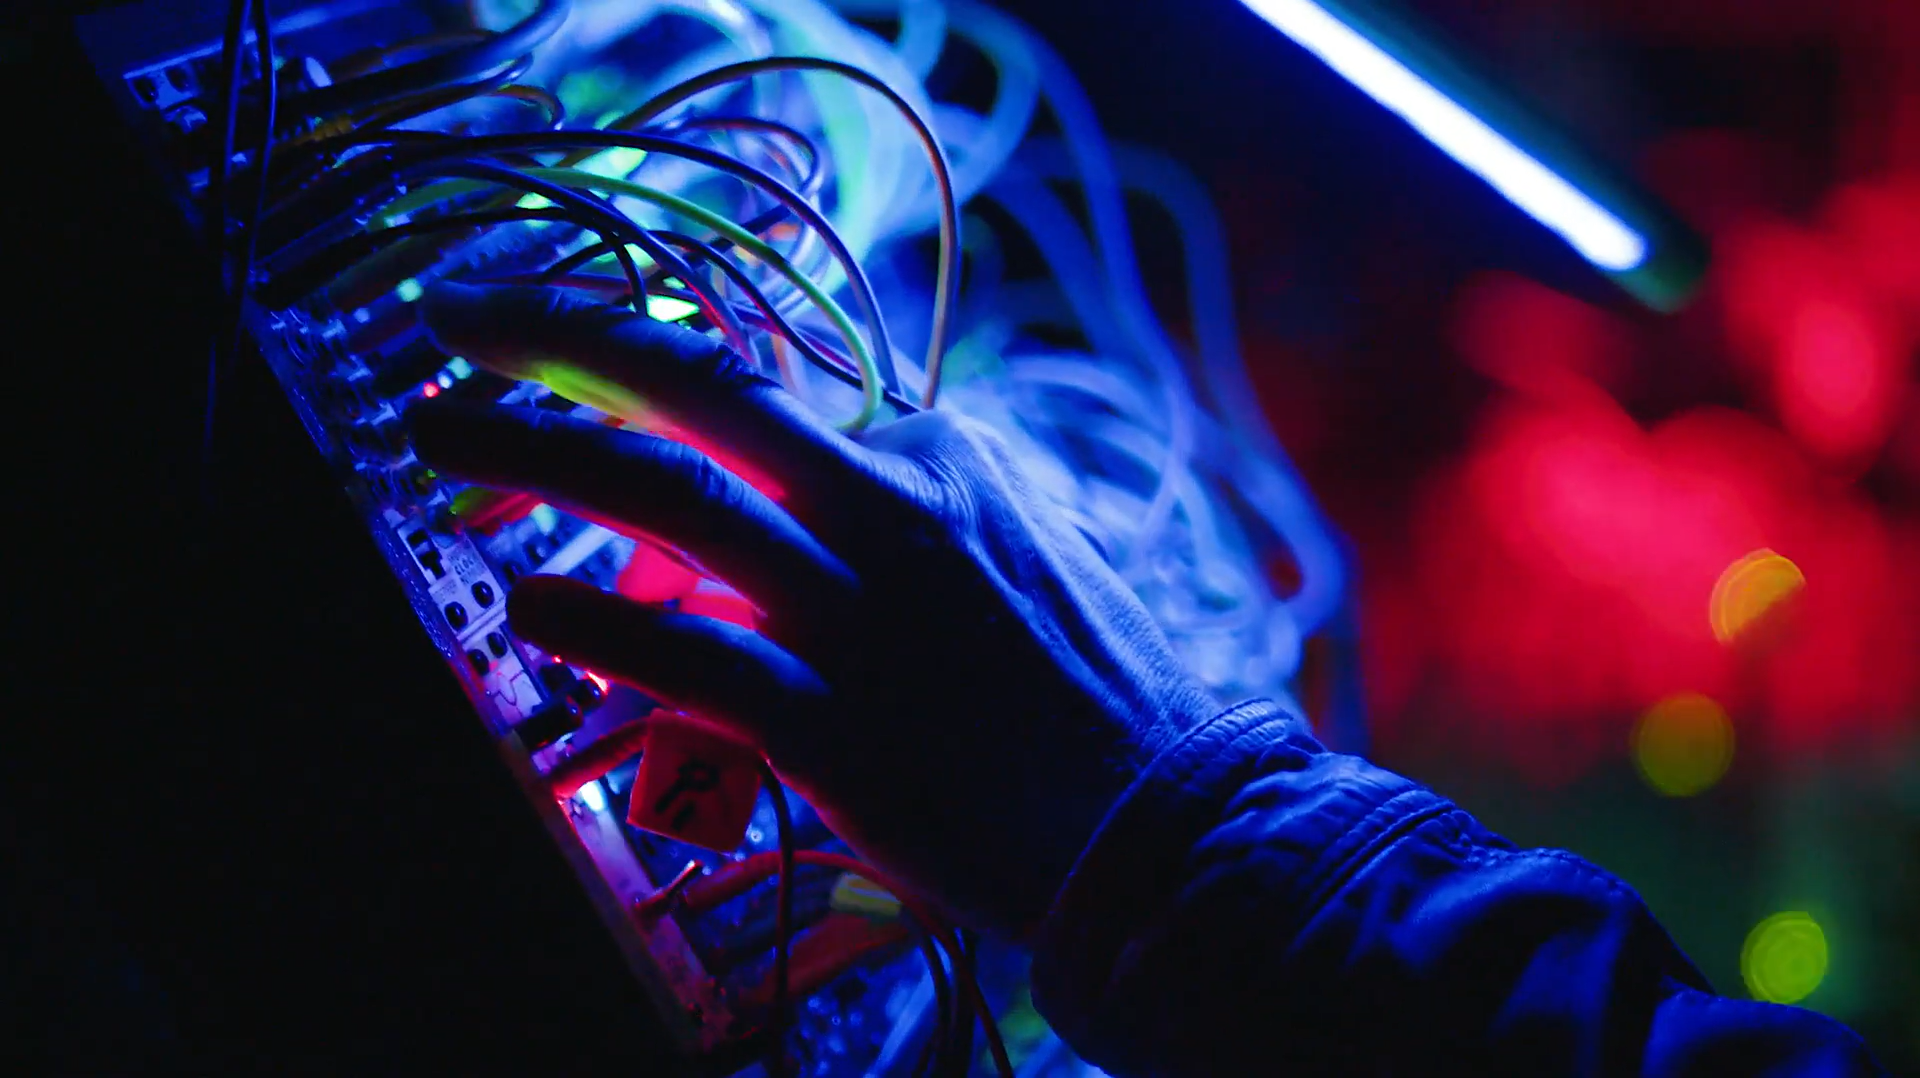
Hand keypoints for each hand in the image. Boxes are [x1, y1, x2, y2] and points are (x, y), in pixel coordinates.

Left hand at [407, 283, 1218, 936]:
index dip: (656, 375)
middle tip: (460, 320)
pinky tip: (529, 605)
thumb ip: (907, 522)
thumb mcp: (1017, 559)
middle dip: (563, 340)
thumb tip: (797, 516)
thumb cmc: (1096, 698)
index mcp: (942, 458)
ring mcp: (854, 609)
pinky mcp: (828, 720)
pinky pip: (681, 652)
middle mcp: (890, 507)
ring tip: (443, 436)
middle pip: (700, 393)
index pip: (773, 395)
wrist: (1160, 823)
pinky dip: (593, 621)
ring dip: (536, 453)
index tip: (586, 367)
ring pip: (667, 498)